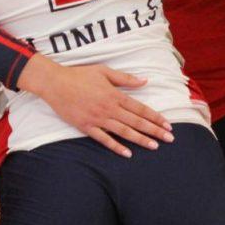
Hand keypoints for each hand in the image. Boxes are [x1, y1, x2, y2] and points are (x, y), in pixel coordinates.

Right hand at [17, 54, 173, 157]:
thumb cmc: (79, 75)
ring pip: (123, 132)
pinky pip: (104, 139)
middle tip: (169, 139)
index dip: (155, 117)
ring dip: (140, 140)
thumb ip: (125, 78)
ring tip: (154, 147)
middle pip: (136, 121)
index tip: (167, 124)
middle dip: (154, 131)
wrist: (55, 83)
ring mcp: (97, 119)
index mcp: (114, 94)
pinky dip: (116, 147)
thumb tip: (145, 81)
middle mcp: (108, 108)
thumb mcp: (104, 71)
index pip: (140, 108)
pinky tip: (127, 153)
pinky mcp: (86, 127)